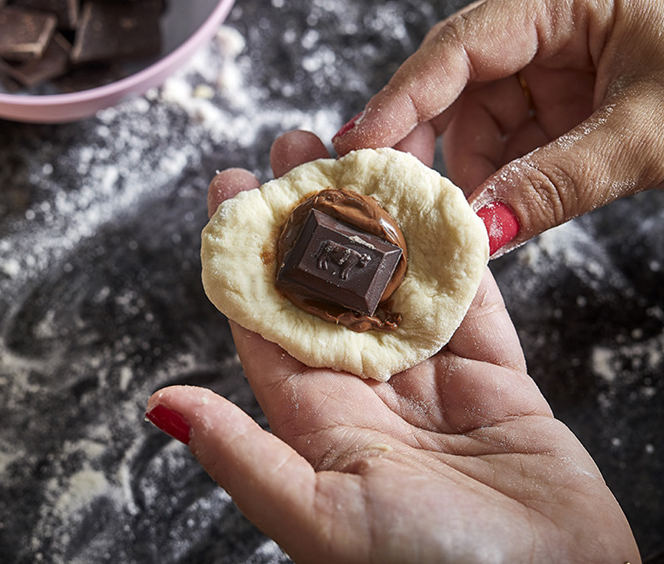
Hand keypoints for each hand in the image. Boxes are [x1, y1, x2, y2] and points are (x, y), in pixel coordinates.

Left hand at [146, 131, 640, 563]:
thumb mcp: (320, 517)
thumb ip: (244, 455)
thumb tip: (162, 407)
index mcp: (318, 429)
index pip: (270, 324)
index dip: (249, 255)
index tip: (232, 188)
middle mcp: (371, 405)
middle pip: (334, 293)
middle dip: (314, 219)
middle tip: (296, 147)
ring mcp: (437, 394)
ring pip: (403, 289)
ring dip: (384, 225)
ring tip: (364, 155)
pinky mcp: (501, 392)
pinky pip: (477, 313)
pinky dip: (462, 263)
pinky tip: (441, 209)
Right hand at [333, 0, 663, 255]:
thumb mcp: (650, 137)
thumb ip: (557, 183)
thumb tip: (478, 232)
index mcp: (568, 2)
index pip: (460, 47)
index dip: (402, 98)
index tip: (358, 148)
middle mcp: (553, 32)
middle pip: (458, 87)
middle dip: (425, 144)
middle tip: (388, 201)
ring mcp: (562, 75)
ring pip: (482, 126)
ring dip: (463, 177)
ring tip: (443, 227)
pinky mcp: (575, 116)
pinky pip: (515, 151)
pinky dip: (497, 187)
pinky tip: (485, 222)